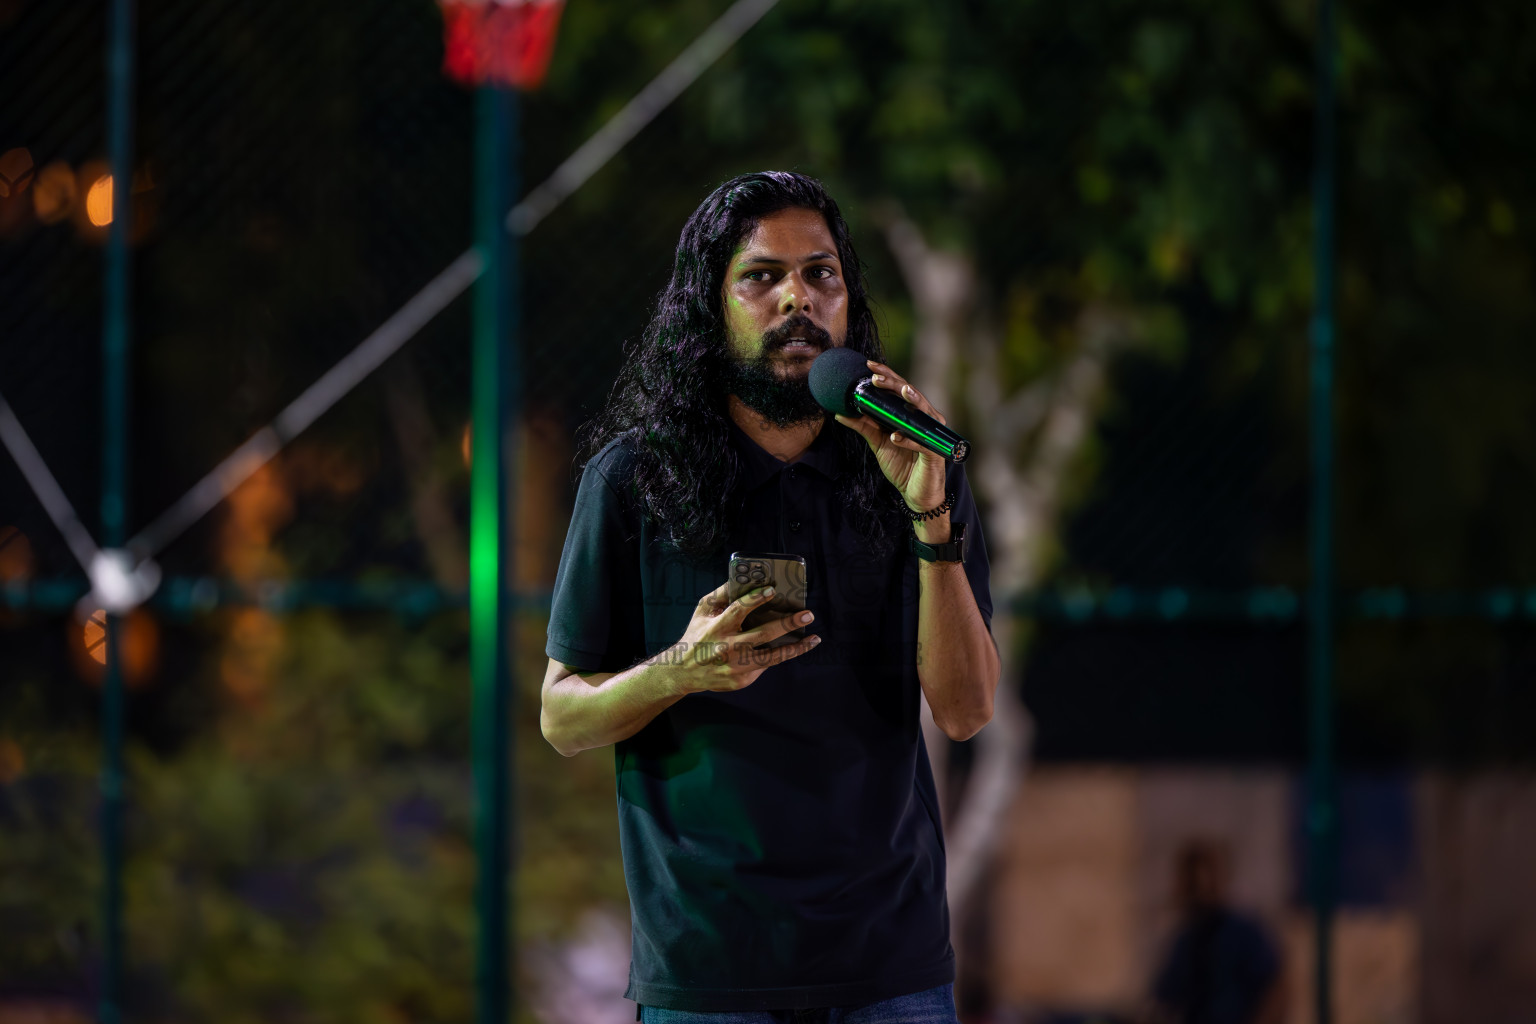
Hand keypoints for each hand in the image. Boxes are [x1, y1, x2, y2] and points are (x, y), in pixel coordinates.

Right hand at [671, 580, 820, 693]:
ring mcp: (736, 666)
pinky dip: (780, 656)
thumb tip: (742, 578)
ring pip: (772, 657)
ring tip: (814, 639)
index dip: (756, 599)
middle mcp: (727, 647)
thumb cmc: (696, 635)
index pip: (738, 609)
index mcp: (717, 627)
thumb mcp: (702, 611)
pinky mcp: (741, 680)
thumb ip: (721, 594)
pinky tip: (794, 648)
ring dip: (796, 647)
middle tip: (808, 614)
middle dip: (788, 623)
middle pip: (763, 634)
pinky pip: (764, 666)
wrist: (684, 671)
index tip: (773, 590)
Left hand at [832, 358, 948, 514]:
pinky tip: (895, 437)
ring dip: (912, 401)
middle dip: (894, 384)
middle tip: (876, 377)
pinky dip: (909, 440)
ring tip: (900, 392)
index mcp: (911, 414)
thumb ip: (864, 427)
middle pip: (911, 395)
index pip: (899, 389)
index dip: (887, 376)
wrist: (916, 495)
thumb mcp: (878, 443)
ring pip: (924, 413)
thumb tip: (840, 413)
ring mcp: (932, 435)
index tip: (869, 366)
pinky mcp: (934, 453)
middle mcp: (924, 419)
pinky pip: (922, 444)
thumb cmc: (902, 466)